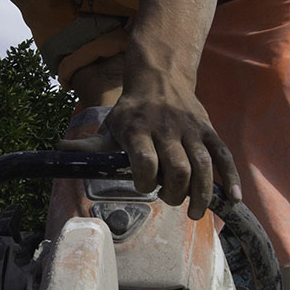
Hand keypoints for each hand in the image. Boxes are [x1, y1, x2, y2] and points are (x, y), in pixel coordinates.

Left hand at [67, 79, 240, 219]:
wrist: (160, 77)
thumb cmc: (131, 112)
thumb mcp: (108, 127)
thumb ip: (87, 147)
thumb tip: (57, 151)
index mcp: (137, 130)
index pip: (144, 160)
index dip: (144, 180)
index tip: (143, 186)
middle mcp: (166, 129)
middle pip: (178, 169)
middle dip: (173, 192)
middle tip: (168, 199)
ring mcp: (191, 130)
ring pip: (203, 166)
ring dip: (201, 194)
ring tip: (195, 212)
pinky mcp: (208, 132)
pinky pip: (224, 156)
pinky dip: (230, 179)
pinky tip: (232, 200)